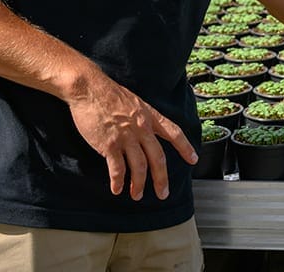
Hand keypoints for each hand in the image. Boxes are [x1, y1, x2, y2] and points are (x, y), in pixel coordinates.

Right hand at [67, 72, 196, 200]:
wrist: (90, 88)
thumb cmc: (109, 93)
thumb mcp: (135, 102)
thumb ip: (142, 118)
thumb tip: (146, 132)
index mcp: (150, 116)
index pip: (174, 132)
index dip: (185, 147)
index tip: (193, 159)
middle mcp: (142, 128)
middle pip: (158, 158)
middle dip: (161, 179)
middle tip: (163, 193)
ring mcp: (126, 137)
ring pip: (139, 167)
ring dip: (139, 184)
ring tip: (137, 195)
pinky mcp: (109, 145)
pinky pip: (117, 169)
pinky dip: (118, 182)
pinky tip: (117, 189)